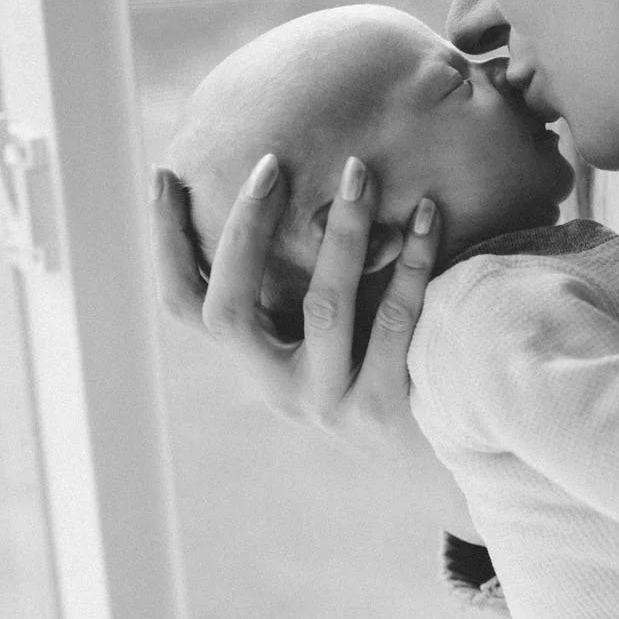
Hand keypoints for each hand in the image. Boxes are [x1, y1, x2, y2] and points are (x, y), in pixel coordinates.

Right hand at [149, 156, 442, 465]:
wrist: (454, 454)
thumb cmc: (392, 368)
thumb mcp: (338, 331)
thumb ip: (313, 278)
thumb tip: (311, 182)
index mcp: (256, 361)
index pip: (183, 306)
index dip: (165, 245)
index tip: (164, 174)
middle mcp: (278, 389)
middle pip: (230, 311)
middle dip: (244, 232)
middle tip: (270, 164)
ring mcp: (327, 403)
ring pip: (323, 309)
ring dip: (340, 233)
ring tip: (359, 171)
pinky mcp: (383, 409)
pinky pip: (395, 322)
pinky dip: (412, 264)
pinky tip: (429, 215)